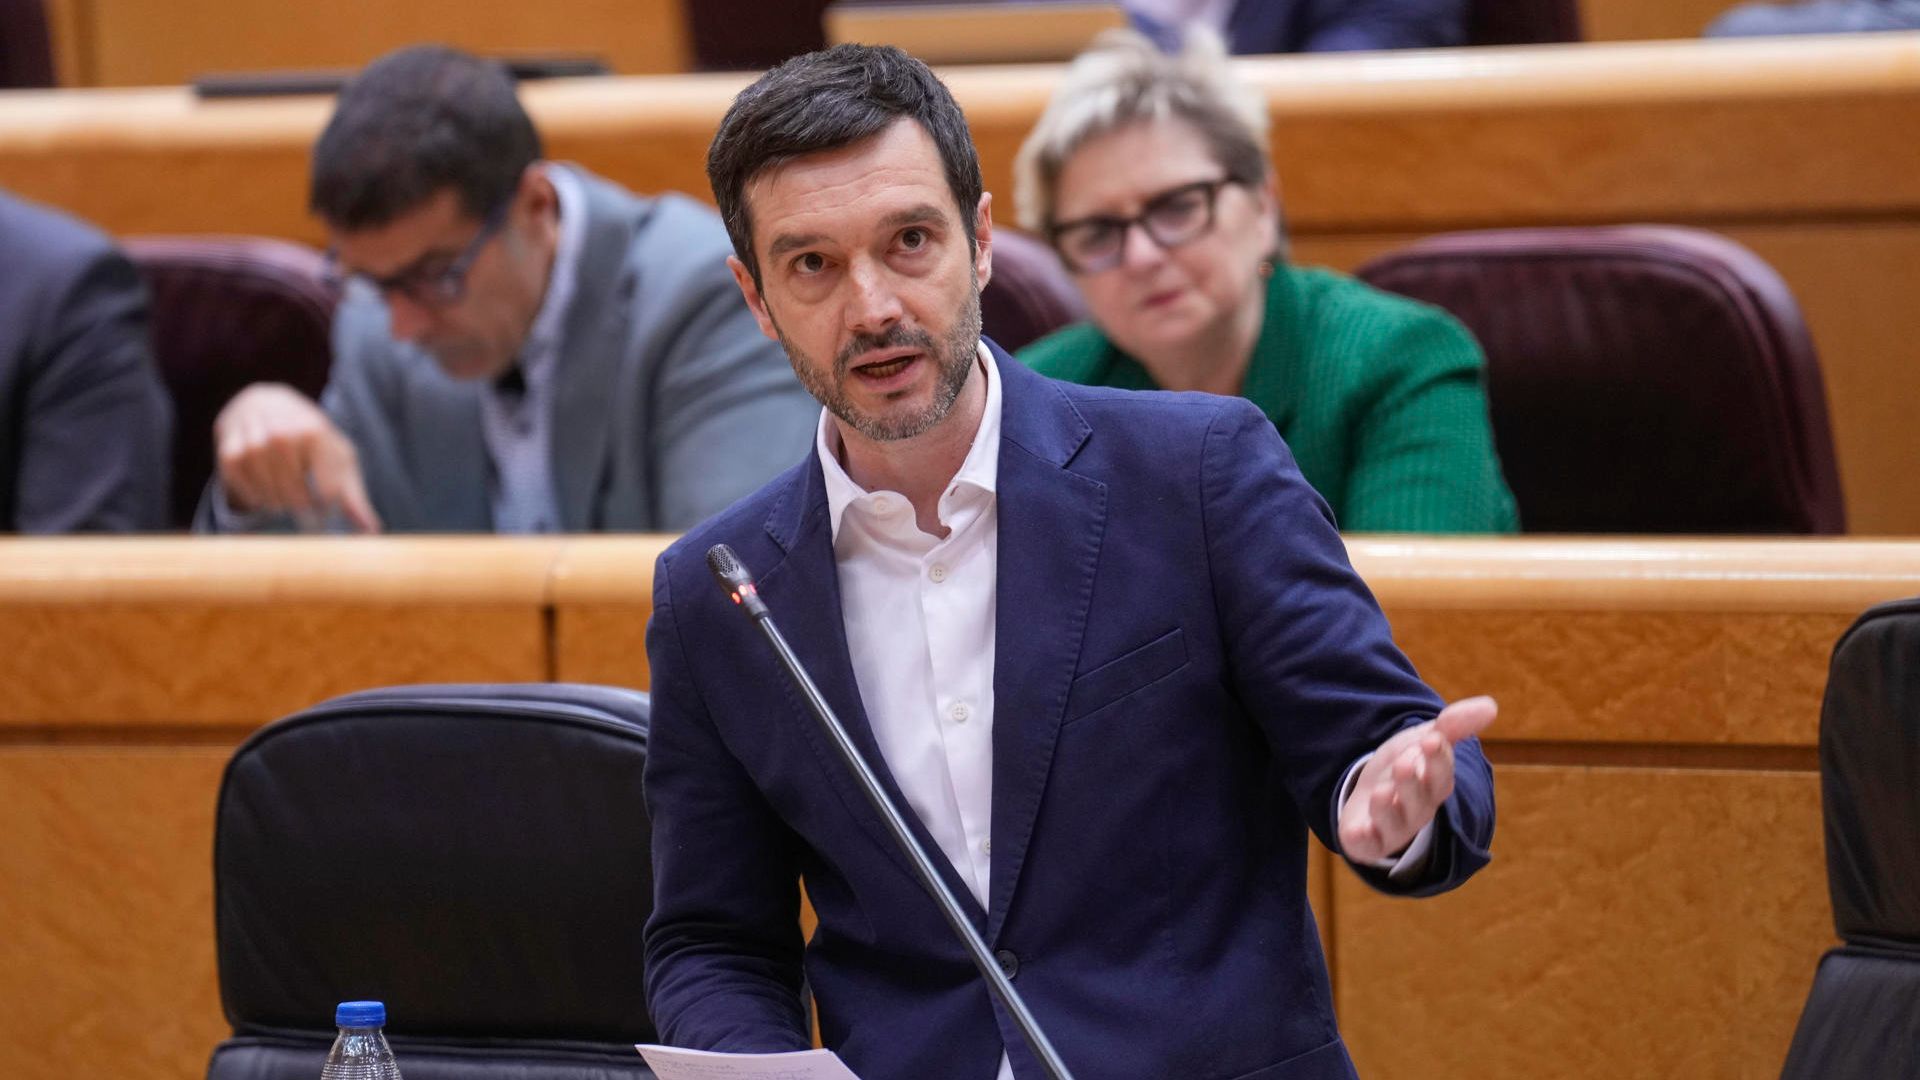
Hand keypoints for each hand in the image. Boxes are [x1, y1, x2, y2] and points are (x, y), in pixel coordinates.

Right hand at [213, 383, 380, 532]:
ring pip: (270, 496)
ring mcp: (253, 441)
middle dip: (304, 509)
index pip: (327, 491)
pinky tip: (264, 490)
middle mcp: (282, 434)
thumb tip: (373, 532)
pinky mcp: (229, 451)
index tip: (326, 506)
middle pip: (297, 497)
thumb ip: (354, 497)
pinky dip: (255, 497)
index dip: (328, 507)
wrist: (268, 404)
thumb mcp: (339, 458)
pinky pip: (244, 491)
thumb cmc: (312, 440)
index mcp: (315, 432)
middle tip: (305, 506)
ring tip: (286, 496)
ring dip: (279, 504)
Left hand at [1337, 695, 1495, 864]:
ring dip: (1387, 810)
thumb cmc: (1406, 765)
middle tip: (1405, 763)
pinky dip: (1361, 840)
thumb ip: (1453, 725)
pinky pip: (1366, 845)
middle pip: (1418, 801)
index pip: (1441, 777)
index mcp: (1434, 787)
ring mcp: (1392, 827)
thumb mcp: (1425, 740)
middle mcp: (1417, 810)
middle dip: (1411, 784)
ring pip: (1393, 823)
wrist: (1372, 790)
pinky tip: (1354, 832)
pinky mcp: (1367, 840)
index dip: (1438, 760)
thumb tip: (1491, 705)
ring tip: (1380, 792)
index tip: (1433, 739)